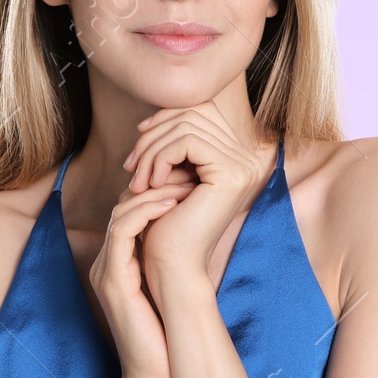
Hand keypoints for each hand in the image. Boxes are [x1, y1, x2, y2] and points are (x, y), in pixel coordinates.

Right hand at [92, 182, 192, 377]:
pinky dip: (146, 210)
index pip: (131, 211)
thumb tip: (203, 232)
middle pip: (123, 205)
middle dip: (156, 183)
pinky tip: (171, 203)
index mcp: (119, 263)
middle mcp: (107, 263)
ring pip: (121, 211)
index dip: (158, 190)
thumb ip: (175, 261)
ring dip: (154, 192)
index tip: (190, 180)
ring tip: (185, 182)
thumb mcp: (174, 288)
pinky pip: (122, 230)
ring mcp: (106, 271)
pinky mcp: (112, 279)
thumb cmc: (170, 337)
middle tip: (188, 171)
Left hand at [123, 105, 268, 289]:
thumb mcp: (169, 174)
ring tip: (137, 180)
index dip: (167, 116)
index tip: (139, 138)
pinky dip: (160, 158)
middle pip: (193, 113)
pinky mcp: (231, 174)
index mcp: (236, 156)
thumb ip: (172, 142)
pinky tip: (151, 183)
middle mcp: (247, 158)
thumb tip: (158, 112)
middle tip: (131, 166)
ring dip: (151, 150)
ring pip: (186, 125)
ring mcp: (243, 165)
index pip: (202, 110)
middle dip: (153, 135)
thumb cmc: (165, 224)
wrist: (172, 267)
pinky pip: (187, 142)